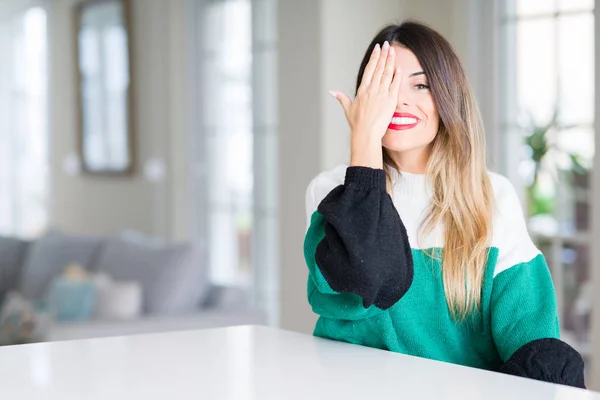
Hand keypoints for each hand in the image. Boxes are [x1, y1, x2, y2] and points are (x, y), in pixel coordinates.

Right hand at [330, 41, 401, 168]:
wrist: (366, 133)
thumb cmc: (357, 123)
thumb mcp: (348, 108)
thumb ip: (341, 98)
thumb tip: (331, 92)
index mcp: (362, 90)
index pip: (369, 69)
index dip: (374, 57)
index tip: (378, 48)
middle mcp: (372, 89)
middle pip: (379, 68)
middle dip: (384, 55)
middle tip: (388, 44)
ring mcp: (381, 94)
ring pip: (387, 73)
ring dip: (390, 61)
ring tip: (393, 51)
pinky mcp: (390, 100)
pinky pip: (395, 85)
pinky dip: (397, 76)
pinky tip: (399, 67)